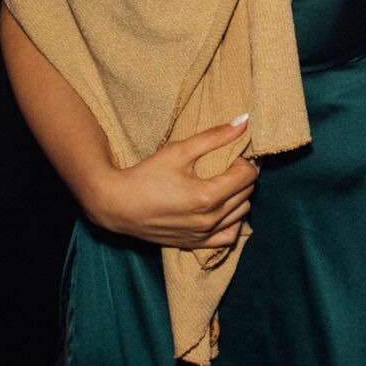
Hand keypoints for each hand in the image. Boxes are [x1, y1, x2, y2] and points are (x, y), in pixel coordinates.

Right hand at [87, 117, 258, 248]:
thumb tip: (244, 120)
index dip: (243, 161)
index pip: (247, 176)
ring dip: (239, 197)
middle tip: (228, 165)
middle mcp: (209, 220)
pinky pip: (228, 237)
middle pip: (246, 194)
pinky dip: (232, 222)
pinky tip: (222, 209)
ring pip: (241, 214)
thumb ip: (213, 137)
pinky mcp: (195, 245)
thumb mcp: (179, 150)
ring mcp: (203, 235)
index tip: (230, 155)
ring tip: (223, 184)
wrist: (118, 206)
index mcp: (207, 196)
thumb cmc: (146, 175)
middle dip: (242, 176)